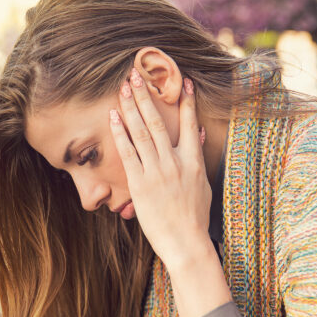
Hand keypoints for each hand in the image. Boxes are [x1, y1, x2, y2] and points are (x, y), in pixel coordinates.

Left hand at [110, 69, 211, 267]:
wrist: (186, 242)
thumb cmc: (194, 217)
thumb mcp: (203, 185)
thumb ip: (198, 156)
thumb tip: (197, 133)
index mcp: (194, 161)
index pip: (190, 123)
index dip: (186, 101)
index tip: (182, 80)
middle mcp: (175, 162)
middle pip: (159, 121)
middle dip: (148, 95)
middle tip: (137, 74)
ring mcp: (157, 172)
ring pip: (142, 132)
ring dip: (132, 106)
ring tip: (124, 86)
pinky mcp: (140, 184)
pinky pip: (128, 152)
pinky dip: (120, 133)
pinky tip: (114, 115)